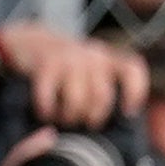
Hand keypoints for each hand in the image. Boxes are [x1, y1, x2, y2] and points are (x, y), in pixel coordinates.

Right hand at [0, 18, 142, 128]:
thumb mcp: (90, 68)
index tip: (128, 111)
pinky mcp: (46, 64)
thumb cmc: (65, 66)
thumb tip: (122, 119)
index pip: (131, 69)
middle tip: (83, 123)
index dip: (134, 92)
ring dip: (69, 116)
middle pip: (102, 96)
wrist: (30, 42)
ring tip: (63, 119)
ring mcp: (68, 58)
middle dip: (92, 117)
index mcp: (107, 57)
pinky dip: (47, 110)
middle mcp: (91, 55)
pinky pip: (49, 96)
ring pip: (77, 100)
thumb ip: (104, 85)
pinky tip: (44, 113)